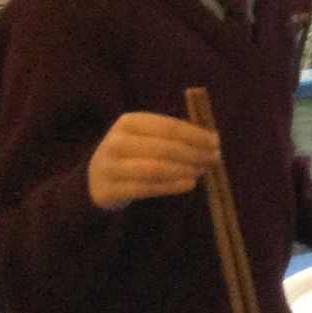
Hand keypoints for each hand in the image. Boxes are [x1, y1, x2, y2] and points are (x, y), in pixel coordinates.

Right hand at [86, 112, 218, 209]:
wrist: (95, 180)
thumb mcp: (147, 137)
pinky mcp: (109, 190)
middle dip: (193, 153)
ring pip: (154, 168)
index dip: (195, 134)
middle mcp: (116, 142)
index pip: (168, 126)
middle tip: (214, 159)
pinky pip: (146, 188)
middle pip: (163, 147)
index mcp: (129, 122)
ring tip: (202, 171)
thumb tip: (211, 139)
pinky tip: (189, 184)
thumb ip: (174, 135)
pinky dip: (171, 186)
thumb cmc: (133, 154)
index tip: (216, 141)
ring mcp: (110, 167)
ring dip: (184, 170)